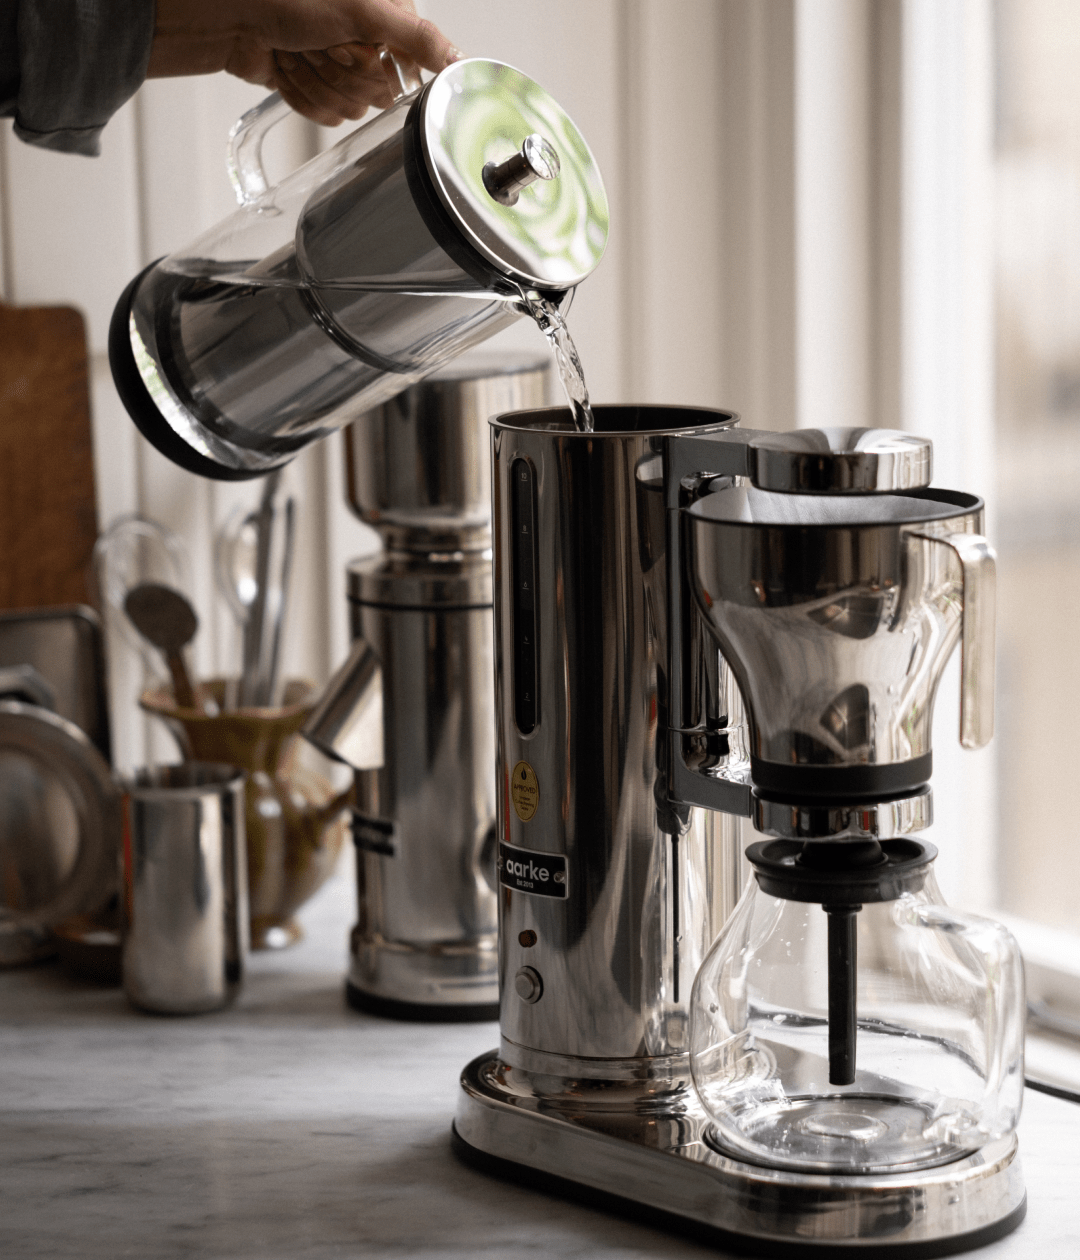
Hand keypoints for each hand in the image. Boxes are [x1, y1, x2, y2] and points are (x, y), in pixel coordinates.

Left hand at [148, 0, 460, 125]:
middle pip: (378, 97)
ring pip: (350, 110)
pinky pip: (324, 116)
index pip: (409, 72)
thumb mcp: (363, 12)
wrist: (225, 15)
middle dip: (341, 75)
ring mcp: (339, 66)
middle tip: (318, 43)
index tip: (355, 47)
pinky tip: (286, 66)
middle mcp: (367, 42)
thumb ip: (416, 37)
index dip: (378, 67)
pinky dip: (300, 93)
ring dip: (316, 82)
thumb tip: (458, 60)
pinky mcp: (314, 86)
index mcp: (388, 16)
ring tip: (296, 50)